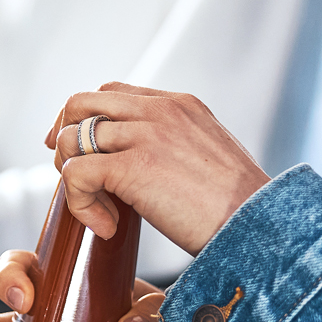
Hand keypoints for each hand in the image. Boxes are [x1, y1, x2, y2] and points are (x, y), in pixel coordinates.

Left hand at [45, 82, 269, 254]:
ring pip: (71, 139)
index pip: (111, 93)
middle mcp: (159, 110)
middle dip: (62, 138)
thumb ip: (176, 146)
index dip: (84, 120)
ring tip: (99, 211)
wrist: (258, 226)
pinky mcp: (134, 167)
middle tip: (70, 175)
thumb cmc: (239, 207)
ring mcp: (145, 134)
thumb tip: (146, 167)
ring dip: (72, 178)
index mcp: (177, 104)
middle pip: (81, 103)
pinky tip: (107, 227)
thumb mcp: (208, 156)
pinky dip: (80, 204)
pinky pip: (76, 173)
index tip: (77, 151)